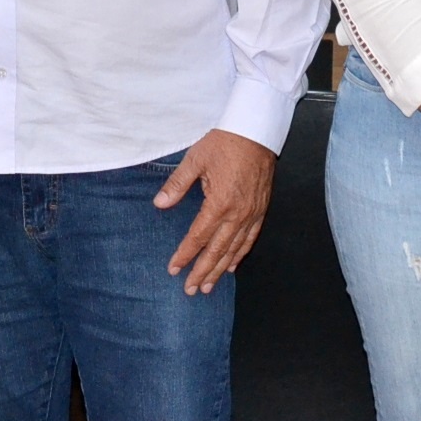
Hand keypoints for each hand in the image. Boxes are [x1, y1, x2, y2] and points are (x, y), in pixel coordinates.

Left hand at [157, 129, 276, 295]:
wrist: (256, 130)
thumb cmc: (224, 142)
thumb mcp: (195, 160)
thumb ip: (177, 185)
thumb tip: (160, 204)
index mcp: (219, 202)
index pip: (198, 237)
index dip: (185, 255)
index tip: (173, 269)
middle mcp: (238, 213)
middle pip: (217, 250)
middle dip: (203, 272)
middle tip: (191, 290)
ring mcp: (252, 212)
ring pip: (235, 249)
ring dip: (220, 269)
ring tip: (209, 285)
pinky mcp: (261, 208)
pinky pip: (251, 237)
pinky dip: (241, 253)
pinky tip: (232, 264)